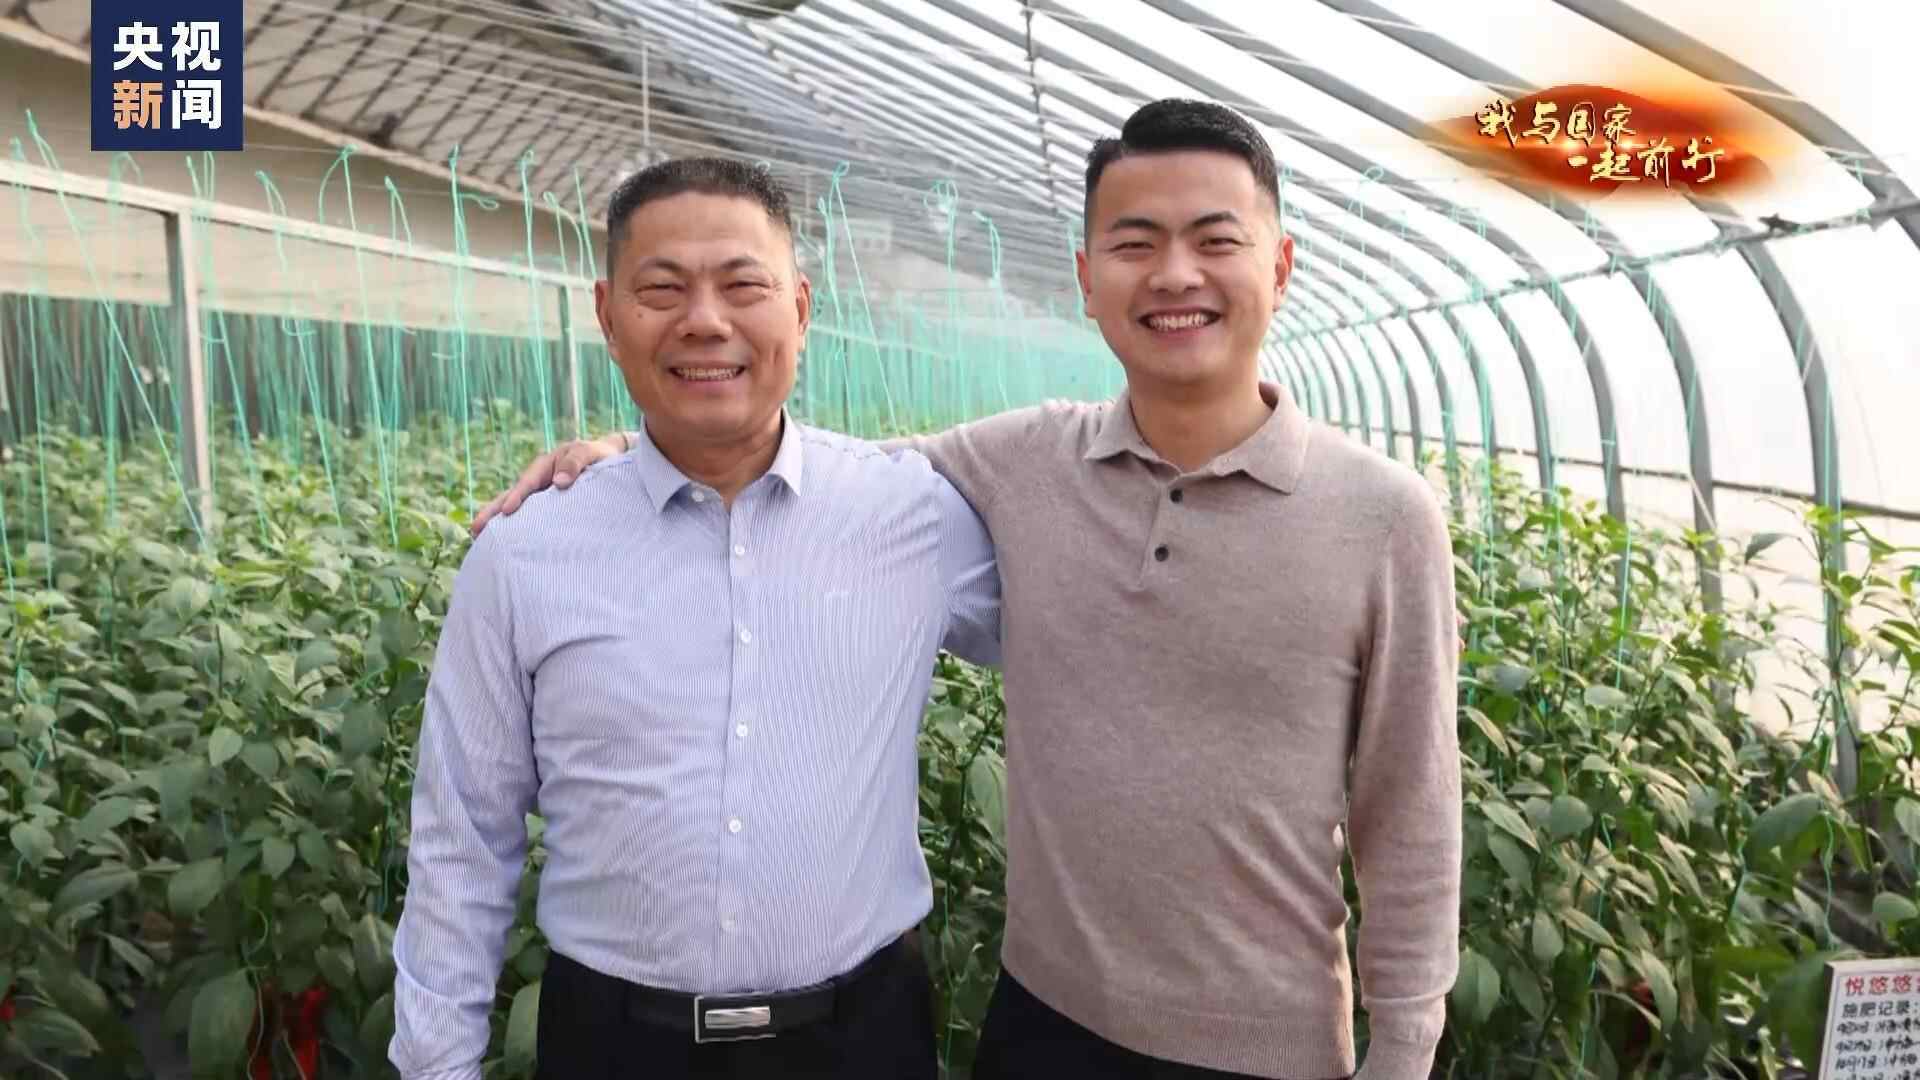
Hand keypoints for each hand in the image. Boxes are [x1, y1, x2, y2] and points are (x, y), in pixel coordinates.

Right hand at [469, 432, 629, 535]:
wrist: (610, 460)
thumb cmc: (600, 456)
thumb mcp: (590, 452)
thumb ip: (576, 463)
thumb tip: (559, 482)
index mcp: (544, 467)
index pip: (528, 483)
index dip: (518, 496)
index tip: (508, 511)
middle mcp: (537, 482)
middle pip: (511, 497)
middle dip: (493, 512)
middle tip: (476, 529)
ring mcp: (540, 497)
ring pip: (516, 510)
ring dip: (498, 523)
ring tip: (479, 539)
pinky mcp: (547, 510)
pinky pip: (529, 519)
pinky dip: (516, 529)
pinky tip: (507, 544)